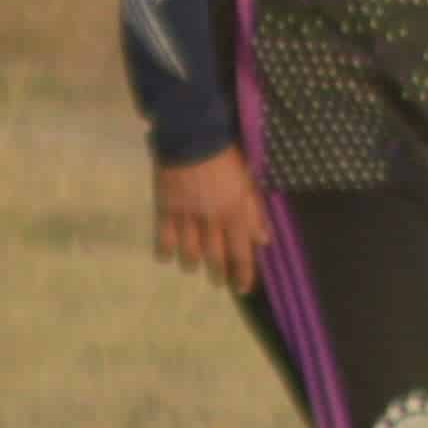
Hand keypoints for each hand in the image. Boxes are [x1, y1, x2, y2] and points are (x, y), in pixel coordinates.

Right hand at [153, 150, 268, 294]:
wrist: (192, 138)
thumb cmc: (226, 157)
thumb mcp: (249, 183)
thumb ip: (255, 214)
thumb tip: (263, 241)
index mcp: (236, 213)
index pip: (242, 252)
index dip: (243, 274)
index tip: (243, 289)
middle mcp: (212, 220)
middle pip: (215, 255)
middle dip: (218, 273)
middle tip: (219, 283)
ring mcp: (187, 216)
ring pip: (190, 250)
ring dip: (192, 263)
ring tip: (193, 269)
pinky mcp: (166, 208)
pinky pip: (164, 236)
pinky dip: (165, 249)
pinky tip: (166, 258)